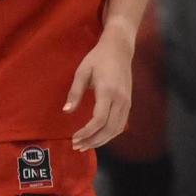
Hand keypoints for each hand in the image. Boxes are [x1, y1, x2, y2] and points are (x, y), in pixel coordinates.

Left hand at [63, 30, 133, 150]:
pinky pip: (121, 124)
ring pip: (117, 129)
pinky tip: (99, 137)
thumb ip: (75, 92)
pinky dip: (110, 134)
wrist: (119, 49)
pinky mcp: (128, 103)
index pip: (99, 120)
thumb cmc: (98, 58)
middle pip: (109, 128)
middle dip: (93, 140)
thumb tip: (67, 111)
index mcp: (107, 91)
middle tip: (77, 146)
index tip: (74, 138)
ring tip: (86, 145)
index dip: (87, 132)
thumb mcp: (82, 72)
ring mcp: (127, 102)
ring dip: (102, 140)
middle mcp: (120, 99)